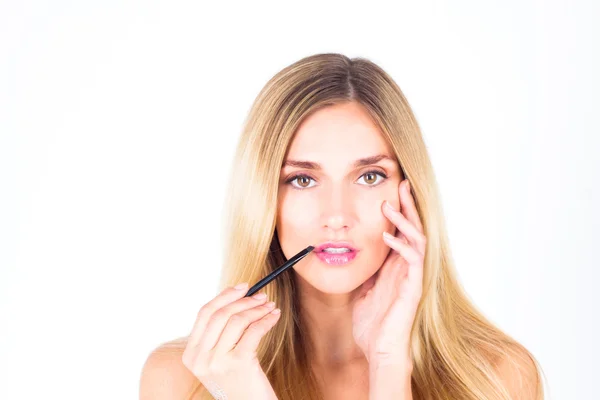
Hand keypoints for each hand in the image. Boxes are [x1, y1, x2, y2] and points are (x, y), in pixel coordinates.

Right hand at [182, 283, 280, 399]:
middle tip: (261, 296)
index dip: (224, 296)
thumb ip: (219, 335)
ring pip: (237, 321)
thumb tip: (236, 298)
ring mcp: (217, 363)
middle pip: (220, 314)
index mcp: (191, 355)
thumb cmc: (239, 383)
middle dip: (243, 301)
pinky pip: (253, 331)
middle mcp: (200, 359)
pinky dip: (266, 320)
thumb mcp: (220, 359)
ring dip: (257, 310)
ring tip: (270, 307)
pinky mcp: (238, 365)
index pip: (204, 314)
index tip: (243, 287)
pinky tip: (275, 317)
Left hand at [352, 179, 425, 365]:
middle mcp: (407, 268)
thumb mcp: (363, 291)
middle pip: (413, 229)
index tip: (391, 191)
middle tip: (401, 184)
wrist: (379, 351)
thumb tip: (354, 256)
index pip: (401, 232)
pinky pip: (412, 260)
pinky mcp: (413, 288)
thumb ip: (365, 272)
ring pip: (417, 239)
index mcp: (395, 267)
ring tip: (389, 206)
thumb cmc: (372, 325)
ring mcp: (412, 277)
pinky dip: (401, 245)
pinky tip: (387, 236)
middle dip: (407, 206)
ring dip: (404, 221)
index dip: (398, 211)